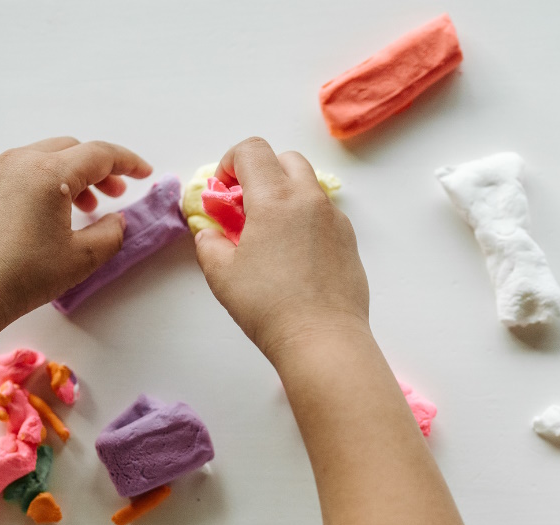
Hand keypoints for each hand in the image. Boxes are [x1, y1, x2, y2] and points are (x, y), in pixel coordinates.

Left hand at [0, 137, 151, 335]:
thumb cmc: (23, 274)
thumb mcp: (83, 257)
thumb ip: (111, 232)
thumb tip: (118, 220)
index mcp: (50, 174)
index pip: (100, 154)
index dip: (128, 162)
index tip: (144, 173)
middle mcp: (21, 162)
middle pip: (73, 149)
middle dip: (101, 168)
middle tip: (117, 193)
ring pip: (47, 156)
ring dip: (74, 174)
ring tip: (86, 205)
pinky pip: (24, 169)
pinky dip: (48, 179)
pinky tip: (53, 209)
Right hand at [194, 137, 369, 361]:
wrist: (322, 338)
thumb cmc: (269, 306)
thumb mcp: (222, 274)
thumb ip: (209, 243)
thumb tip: (211, 233)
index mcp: (276, 198)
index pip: (252, 150)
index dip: (230, 163)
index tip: (223, 192)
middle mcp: (310, 200)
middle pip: (286, 160)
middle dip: (261, 173)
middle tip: (245, 208)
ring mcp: (335, 220)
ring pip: (309, 187)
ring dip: (285, 195)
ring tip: (269, 235)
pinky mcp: (349, 241)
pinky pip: (325, 215)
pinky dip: (306, 219)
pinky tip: (294, 255)